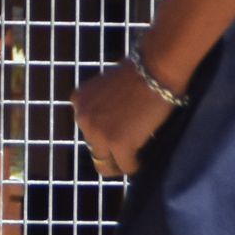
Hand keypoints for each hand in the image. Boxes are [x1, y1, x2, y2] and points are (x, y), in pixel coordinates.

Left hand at [70, 59, 177, 178]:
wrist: (155, 68)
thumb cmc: (140, 71)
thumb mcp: (107, 87)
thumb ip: (103, 106)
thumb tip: (112, 124)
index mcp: (79, 101)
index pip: (87, 130)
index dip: (104, 135)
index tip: (118, 136)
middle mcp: (82, 118)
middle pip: (94, 148)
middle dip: (110, 150)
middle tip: (128, 150)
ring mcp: (98, 133)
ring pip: (105, 163)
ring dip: (120, 162)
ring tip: (133, 160)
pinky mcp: (118, 144)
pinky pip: (125, 166)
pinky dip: (134, 166)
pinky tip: (142, 161)